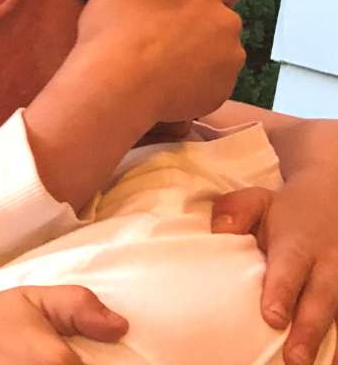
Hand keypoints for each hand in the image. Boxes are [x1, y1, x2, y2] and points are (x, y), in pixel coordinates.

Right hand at [77, 0, 246, 126]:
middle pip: (225, 15)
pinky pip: (215, 79)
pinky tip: (168, 80)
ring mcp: (228, 60)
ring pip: (222, 48)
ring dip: (203, 49)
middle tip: (165, 30)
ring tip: (164, 58)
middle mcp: (227, 22)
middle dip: (204, 18)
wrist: (113, 88)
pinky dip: (198, 78)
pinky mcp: (222, 91)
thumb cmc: (114, 27)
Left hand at [213, 179, 337, 364]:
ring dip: (329, 342)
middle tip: (294, 359)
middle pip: (321, 299)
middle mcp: (328, 264)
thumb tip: (219, 231)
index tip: (272, 317)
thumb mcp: (258, 199)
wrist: (333, 198)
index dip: (281, 292)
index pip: (289, 269)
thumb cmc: (285, 211)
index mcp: (298, 243)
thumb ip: (236, 211)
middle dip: (308, 330)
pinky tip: (332, 361)